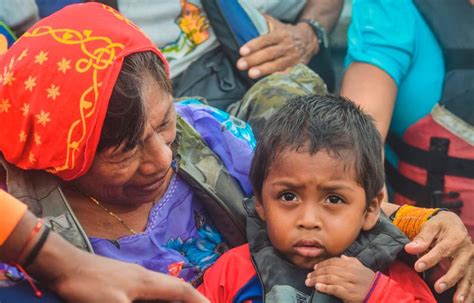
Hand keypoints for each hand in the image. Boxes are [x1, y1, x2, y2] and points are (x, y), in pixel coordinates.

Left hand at [49, 251, 208, 302]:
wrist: (64, 266)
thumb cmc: (88, 286)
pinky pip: (151, 290)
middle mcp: (145, 277)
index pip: (182, 290)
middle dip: (192, 298)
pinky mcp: (122, 280)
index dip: (199, 299)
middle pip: (177, 288)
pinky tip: (154, 302)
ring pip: (164, 288)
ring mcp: (134, 276)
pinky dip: (160, 298)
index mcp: (147, 282)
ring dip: (176, 298)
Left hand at [237, 15, 318, 78]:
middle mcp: (287, 46)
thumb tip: (248, 20)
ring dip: (263, 70)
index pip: (265, 39)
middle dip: (254, 59)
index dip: (253, 45)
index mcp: (281, 34)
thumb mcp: (278, 25)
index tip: (242, 51)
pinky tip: (268, 81)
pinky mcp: (297, 67)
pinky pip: (287, 73)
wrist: (309, 40)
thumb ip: (265, 24)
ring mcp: (293, 58)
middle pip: (269, 53)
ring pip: (277, 64)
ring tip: (251, 74)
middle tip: (240, 65)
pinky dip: (278, 77)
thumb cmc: (287, 34)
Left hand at [305, 255, 374, 301]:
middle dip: (316, 273)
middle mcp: (348, 272)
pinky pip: (334, 288)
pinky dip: (324, 287)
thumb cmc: (368, 280)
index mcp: (350, 265)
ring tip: (309, 281)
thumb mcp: (361, 267)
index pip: (332, 262)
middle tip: (309, 276)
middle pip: (328, 270)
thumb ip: (351, 261)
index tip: (314, 268)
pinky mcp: (348, 293)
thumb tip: (341, 257)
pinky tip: (317, 286)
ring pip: (329, 278)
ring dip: (317, 279)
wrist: (377, 292)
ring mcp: (348, 282)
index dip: (322, 264)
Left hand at [404, 211, 472, 302]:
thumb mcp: (431, 226)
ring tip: (457, 301)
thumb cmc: (440, 226)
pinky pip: (473, 282)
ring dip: (463, 290)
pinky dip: (470, 293)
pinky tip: (465, 302)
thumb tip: (409, 248)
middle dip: (449, 278)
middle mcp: (466, 250)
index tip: (417, 267)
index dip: (430, 259)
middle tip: (438, 287)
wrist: (455, 224)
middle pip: (458, 266)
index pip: (442, 250)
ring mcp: (471, 261)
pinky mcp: (472, 268)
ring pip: (468, 277)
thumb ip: (422, 238)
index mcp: (455, 238)